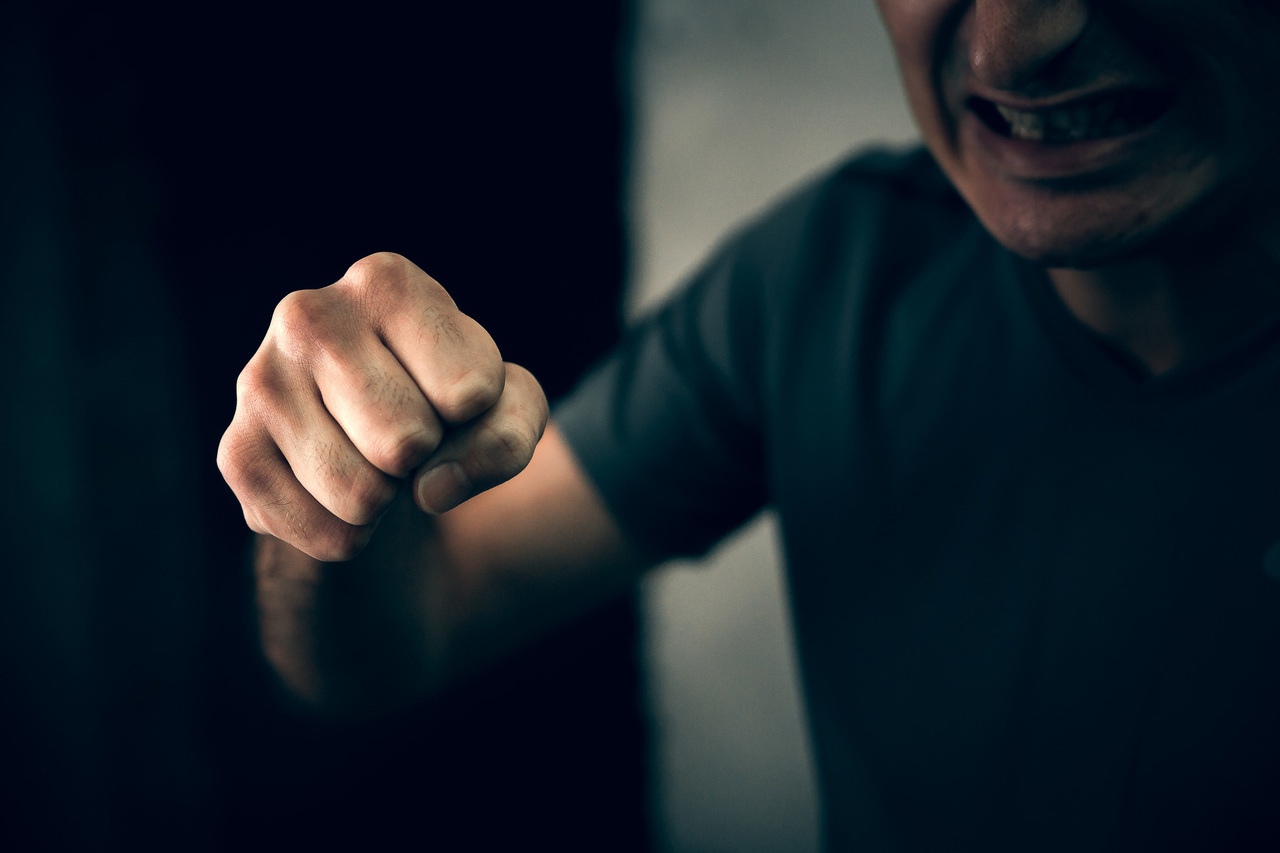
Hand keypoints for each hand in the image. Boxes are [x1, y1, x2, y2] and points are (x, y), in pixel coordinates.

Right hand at [217, 252, 548, 561]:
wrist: (377, 443)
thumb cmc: (450, 403)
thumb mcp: (507, 405)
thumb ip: (506, 434)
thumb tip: (432, 488)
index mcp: (385, 282)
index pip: (470, 391)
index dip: (478, 412)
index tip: (452, 390)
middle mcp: (308, 318)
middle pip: (406, 442)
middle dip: (424, 456)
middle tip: (408, 432)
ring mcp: (261, 383)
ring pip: (361, 495)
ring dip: (386, 499)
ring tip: (372, 456)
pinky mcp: (236, 452)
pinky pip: (323, 533)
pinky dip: (350, 534)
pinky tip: (339, 490)